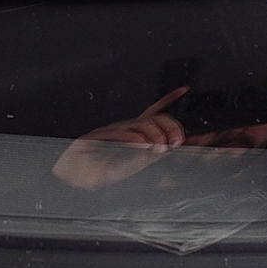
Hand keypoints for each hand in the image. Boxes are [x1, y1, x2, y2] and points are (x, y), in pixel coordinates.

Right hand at [53, 87, 188, 190]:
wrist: (82, 178)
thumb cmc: (108, 170)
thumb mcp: (141, 161)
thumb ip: (159, 152)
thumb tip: (182, 144)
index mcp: (136, 131)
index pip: (154, 111)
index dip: (169, 98)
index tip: (184, 89)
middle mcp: (125, 127)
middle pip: (152, 117)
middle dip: (169, 128)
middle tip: (176, 142)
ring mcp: (111, 130)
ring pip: (139, 124)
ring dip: (154, 136)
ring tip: (160, 149)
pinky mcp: (97, 137)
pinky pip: (120, 134)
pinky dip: (134, 139)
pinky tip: (143, 145)